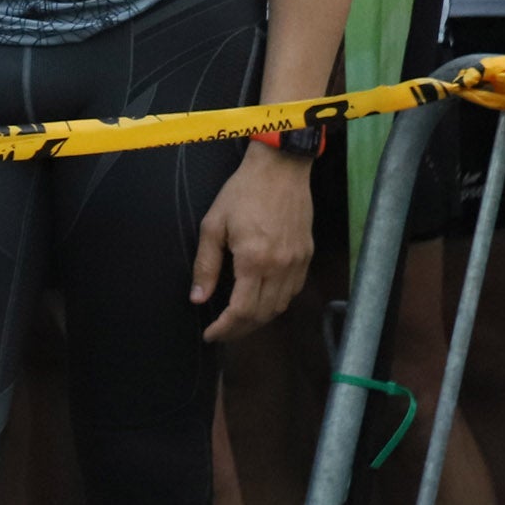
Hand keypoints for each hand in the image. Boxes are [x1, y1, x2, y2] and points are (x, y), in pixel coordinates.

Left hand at [195, 149, 314, 340]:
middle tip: (221, 333)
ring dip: (258, 320)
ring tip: (238, 321)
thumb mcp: (213, 225)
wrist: (280, 170)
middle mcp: (280, 267)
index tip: (211, 334)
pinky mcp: (306, 256)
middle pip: (262, 315)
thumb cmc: (243, 192)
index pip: (241, 311)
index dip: (225, 328)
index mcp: (254, 260)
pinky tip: (261, 300)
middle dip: (239, 330)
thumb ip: (205, 265)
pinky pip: (292, 291)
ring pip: (279, 307)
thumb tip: (198, 298)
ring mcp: (297, 263)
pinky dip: (276, 303)